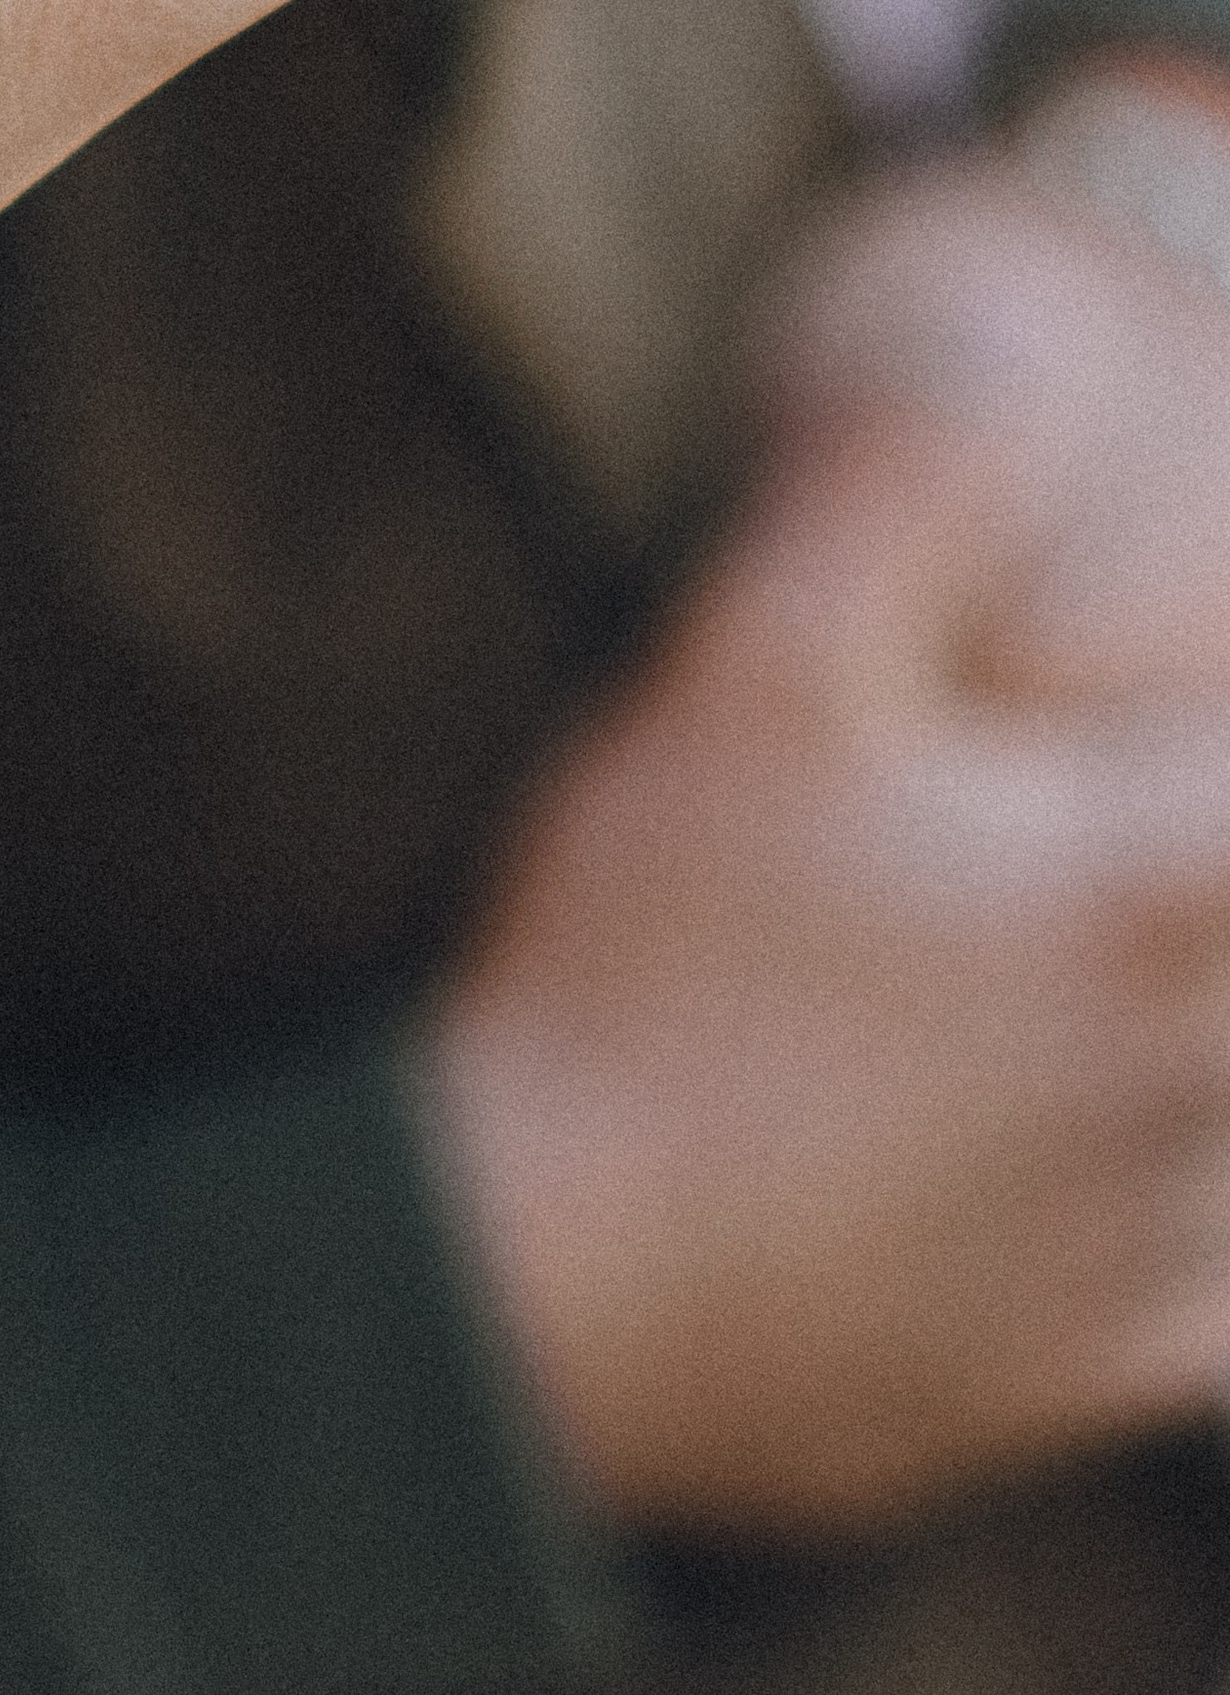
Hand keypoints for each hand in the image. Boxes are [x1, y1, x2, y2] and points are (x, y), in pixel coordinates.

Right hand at [425, 128, 1229, 1534]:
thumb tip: (1001, 325)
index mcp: (1155, 887)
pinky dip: (1227, 1217)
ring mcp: (1169, 1243)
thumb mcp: (746, 671)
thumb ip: (899, 484)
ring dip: (1227, 1031)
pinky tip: (1173, 1155)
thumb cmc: (643, 967)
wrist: (533, 1291)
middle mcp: (1211, 1072)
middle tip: (1176, 830)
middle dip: (1228, 849)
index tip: (1184, 723)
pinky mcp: (1103, 1370)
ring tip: (1167, 951)